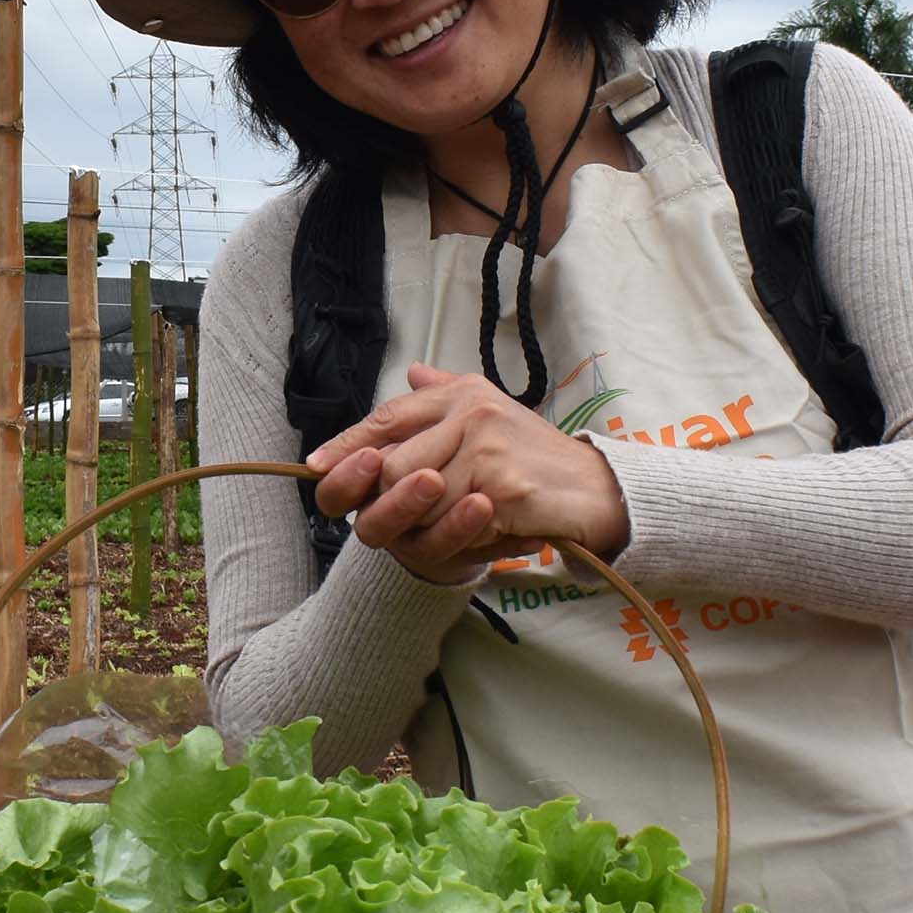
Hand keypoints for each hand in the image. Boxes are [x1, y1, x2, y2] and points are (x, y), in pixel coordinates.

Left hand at [307, 363, 628, 583]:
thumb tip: (410, 373)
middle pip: (387, 465)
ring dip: (421, 528)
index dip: (345, 446)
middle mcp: (470, 413)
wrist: (598, 491)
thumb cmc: (538, 459)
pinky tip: (472, 537)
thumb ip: (447, 397)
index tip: (314, 470)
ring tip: (439, 533)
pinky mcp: (500, 487)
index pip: (386, 417)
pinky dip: (451, 539)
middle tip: (391, 525)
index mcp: (461, 395)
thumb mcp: (493, 415)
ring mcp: (485, 449)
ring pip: (412, 499)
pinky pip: (446, 524)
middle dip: (382, 504)